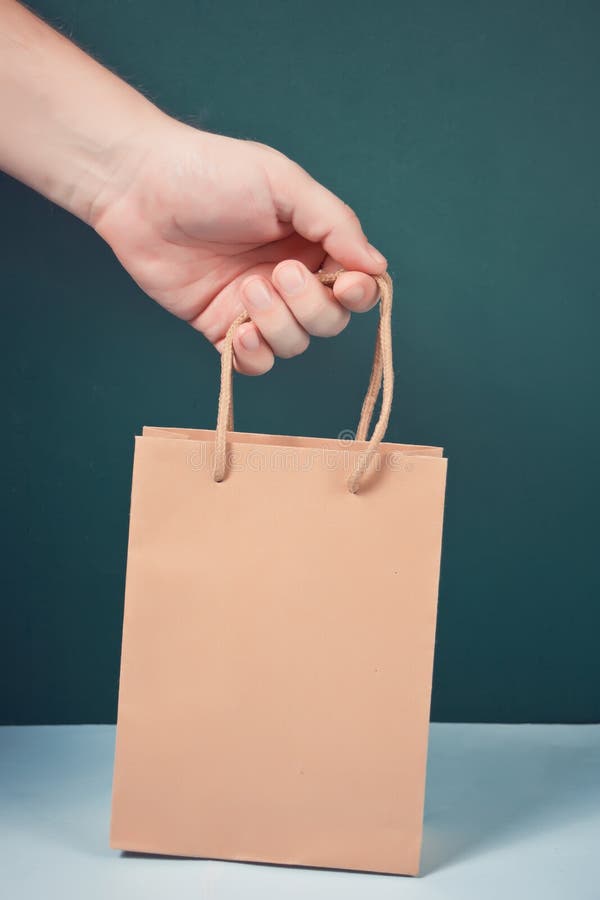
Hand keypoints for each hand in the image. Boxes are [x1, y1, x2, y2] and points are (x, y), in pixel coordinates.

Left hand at [92, 118, 386, 374]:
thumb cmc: (211, 172)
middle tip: (277, 272)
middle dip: (310, 306)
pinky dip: (254, 356)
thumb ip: (335, 223)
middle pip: (328, 322)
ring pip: (294, 345)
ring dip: (277, 325)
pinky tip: (238, 332)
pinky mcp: (221, 326)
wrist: (139, 188)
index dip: (358, 294)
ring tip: (246, 288)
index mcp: (312, 242)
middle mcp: (289, 278)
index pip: (355, 286)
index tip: (346, 283)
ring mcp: (255, 306)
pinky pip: (253, 363)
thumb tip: (377, 266)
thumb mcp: (284, 183)